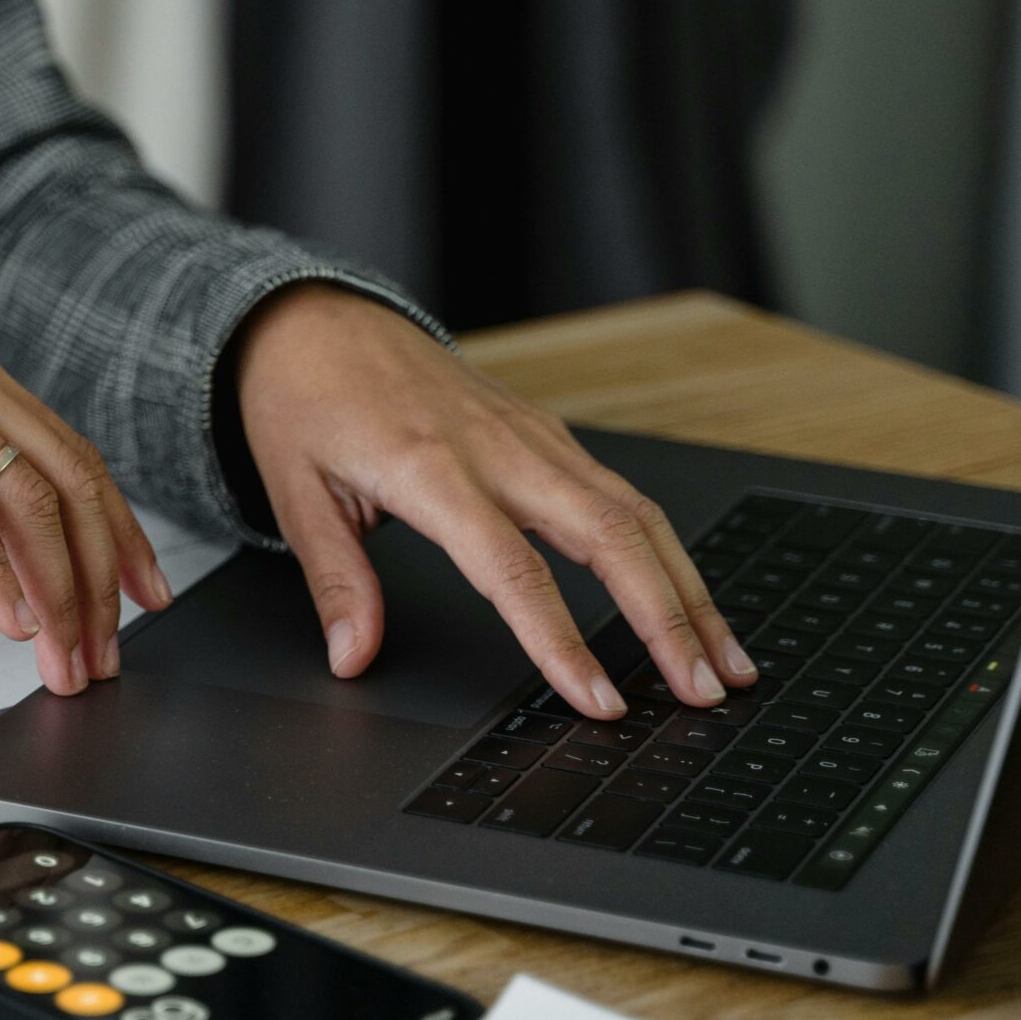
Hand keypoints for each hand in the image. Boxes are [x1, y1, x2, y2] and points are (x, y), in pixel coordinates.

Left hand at [233, 284, 756, 719]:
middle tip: (703, 691)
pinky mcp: (546, 432)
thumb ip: (335, 581)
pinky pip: (622, 494)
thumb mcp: (295, 493)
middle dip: (668, 620)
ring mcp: (532, 436)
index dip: (561, 642)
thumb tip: (352, 658)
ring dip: (689, 589)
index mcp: (432, 468)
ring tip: (725, 661)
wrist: (317, 318)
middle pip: (611, 537)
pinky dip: (666, 551)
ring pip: (636, 513)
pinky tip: (688, 596)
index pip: (513, 571)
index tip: (598, 701)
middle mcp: (499, 448)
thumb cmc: (303, 399)